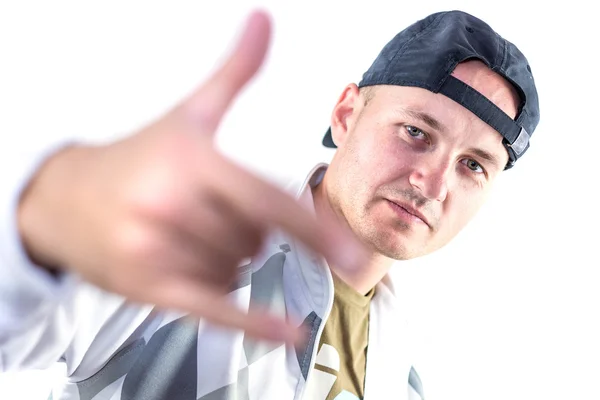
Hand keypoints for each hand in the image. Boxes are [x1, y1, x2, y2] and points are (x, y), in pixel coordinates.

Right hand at [17, 10, 365, 343]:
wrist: (62, 201)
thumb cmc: (137, 159)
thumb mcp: (188, 113)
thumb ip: (235, 73)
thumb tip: (263, 20)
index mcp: (194, 164)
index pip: (269, 202)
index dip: (315, 230)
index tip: (351, 254)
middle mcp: (174, 209)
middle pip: (257, 240)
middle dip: (246, 230)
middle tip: (206, 211)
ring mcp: (160, 253)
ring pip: (238, 269)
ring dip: (230, 257)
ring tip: (189, 234)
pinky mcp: (151, 288)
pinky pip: (215, 310)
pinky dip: (253, 324)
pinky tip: (286, 332)